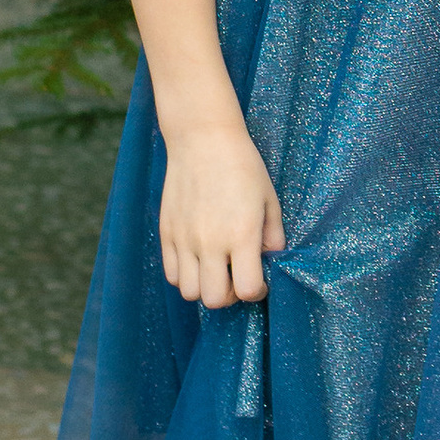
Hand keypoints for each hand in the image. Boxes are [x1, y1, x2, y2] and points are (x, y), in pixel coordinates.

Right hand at [158, 115, 285, 308]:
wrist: (203, 140)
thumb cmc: (243, 166)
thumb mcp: (269, 199)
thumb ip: (273, 235)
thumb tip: (270, 260)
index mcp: (241, 235)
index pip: (246, 290)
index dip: (256, 292)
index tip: (259, 282)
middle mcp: (210, 243)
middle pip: (214, 299)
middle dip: (229, 296)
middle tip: (236, 278)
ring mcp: (184, 240)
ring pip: (189, 292)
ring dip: (205, 288)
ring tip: (216, 270)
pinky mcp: (166, 233)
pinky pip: (171, 273)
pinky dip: (185, 275)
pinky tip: (198, 259)